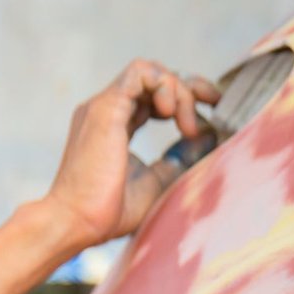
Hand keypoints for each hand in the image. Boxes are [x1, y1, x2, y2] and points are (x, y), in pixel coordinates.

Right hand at [42, 59, 219, 250]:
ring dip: (179, 91)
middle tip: (215, 105)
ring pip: (150, 71)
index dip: (186, 96)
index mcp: (117, 124)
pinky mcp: (106, 107)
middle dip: (191, 86)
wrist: (78, 222)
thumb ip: (183, 156)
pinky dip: (166, 86)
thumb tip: (209, 134)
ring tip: (188, 126)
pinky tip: (172, 115)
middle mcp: (108, 110)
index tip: (214, 110)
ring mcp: (104, 106)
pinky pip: (140, 73)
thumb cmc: (113, 211)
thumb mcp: (161, 179)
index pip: (153, 94)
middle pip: (154, 77)